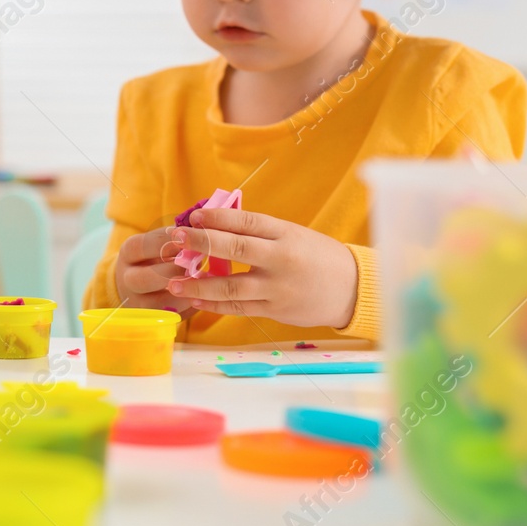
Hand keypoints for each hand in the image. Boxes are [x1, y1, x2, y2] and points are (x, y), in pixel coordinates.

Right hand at [112, 226, 194, 313]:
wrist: (137, 283)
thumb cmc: (155, 256)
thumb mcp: (156, 242)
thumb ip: (173, 238)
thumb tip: (198, 232)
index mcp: (128, 253)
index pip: (143, 246)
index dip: (167, 241)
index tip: (187, 237)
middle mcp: (127, 279)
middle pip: (147, 278)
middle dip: (174, 270)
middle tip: (193, 264)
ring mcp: (138, 302)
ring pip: (161, 302)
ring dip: (185, 291)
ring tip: (201, 280)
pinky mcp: (153, 318)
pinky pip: (174, 315)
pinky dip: (190, 305)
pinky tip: (200, 294)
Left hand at [167, 208, 357, 328]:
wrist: (352, 289)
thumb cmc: (317, 256)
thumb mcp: (293, 234)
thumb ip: (259, 232)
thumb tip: (215, 224)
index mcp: (285, 234)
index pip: (247, 222)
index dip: (218, 218)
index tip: (194, 216)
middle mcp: (280, 259)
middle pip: (235, 250)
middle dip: (202, 243)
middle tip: (176, 239)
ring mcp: (277, 287)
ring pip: (231, 286)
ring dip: (198, 283)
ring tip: (174, 280)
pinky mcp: (275, 310)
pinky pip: (238, 307)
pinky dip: (214, 303)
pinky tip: (195, 299)